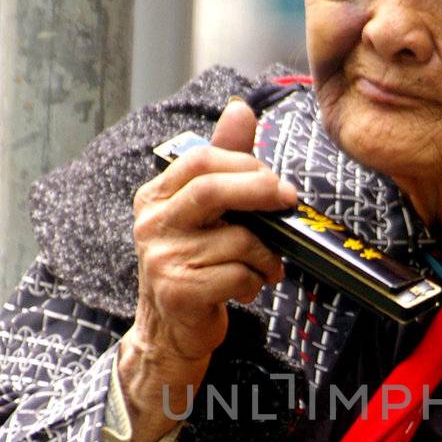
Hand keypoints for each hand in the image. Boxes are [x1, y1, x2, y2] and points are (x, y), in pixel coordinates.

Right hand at [115, 99, 296, 441]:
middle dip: (261, 191)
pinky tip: (246, 288)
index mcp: (155, 197)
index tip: (275, 181)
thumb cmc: (194, 266)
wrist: (170, 333)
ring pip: (237, 239)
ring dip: (266, 255)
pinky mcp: (179, 291)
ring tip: (265, 266)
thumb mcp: (204, 212)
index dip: (245, 163)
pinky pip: (238, 274)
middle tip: (289, 202)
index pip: (201, 160)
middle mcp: (151, 223)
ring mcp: (162, 258)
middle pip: (213, 189)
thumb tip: (240, 108)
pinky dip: (255, 282)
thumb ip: (223, 160)